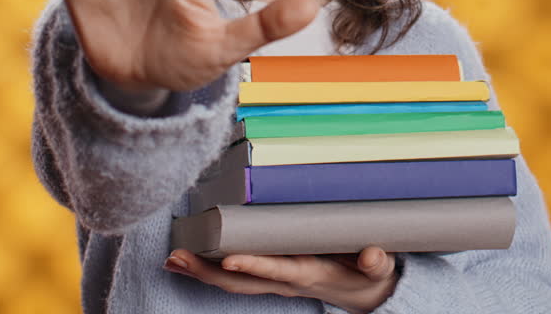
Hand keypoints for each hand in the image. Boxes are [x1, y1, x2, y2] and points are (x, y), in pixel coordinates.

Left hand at [164, 247, 398, 313]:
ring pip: (233, 280)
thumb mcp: (379, 269)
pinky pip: (236, 275)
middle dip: (207, 272)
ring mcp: (275, 280)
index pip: (276, 270)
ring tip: (171, 259)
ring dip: (200, 272)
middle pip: (241, 281)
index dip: (253, 265)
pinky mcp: (271, 276)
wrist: (366, 294)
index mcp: (309, 274)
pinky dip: (209, 269)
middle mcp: (285, 281)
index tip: (228, 259)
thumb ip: (376, 262)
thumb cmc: (370, 274)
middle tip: (176, 258)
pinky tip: (186, 260)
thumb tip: (372, 256)